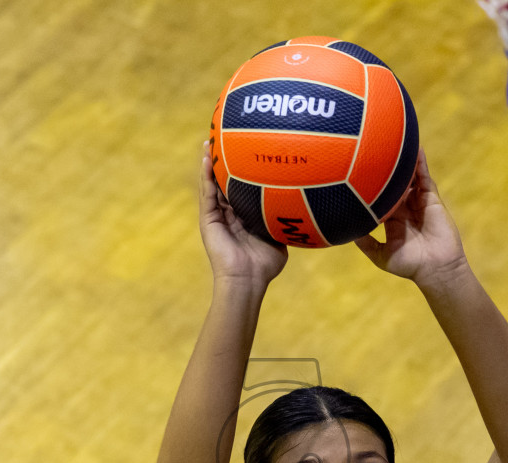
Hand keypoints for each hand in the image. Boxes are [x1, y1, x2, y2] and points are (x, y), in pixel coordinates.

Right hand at [199, 140, 286, 284]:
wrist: (248, 279)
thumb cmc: (265, 264)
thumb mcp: (279, 237)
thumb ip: (284, 220)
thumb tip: (302, 208)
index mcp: (244, 217)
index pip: (241, 188)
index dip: (242, 170)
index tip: (245, 150)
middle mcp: (229, 214)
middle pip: (224, 182)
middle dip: (222, 161)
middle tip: (224, 138)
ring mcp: (217, 216)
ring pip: (211, 183)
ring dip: (210, 162)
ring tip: (209, 141)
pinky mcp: (208, 220)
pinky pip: (207, 192)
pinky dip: (206, 175)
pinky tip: (207, 157)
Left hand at [354, 150, 468, 286]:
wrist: (435, 268)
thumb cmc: (409, 265)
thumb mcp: (380, 255)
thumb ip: (365, 242)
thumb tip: (344, 230)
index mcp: (391, 219)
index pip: (378, 196)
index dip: (369, 185)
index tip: (355, 171)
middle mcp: (404, 207)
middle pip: (392, 183)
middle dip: (383, 168)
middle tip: (370, 149)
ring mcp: (418, 201)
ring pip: (408, 176)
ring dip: (402, 161)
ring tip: (392, 140)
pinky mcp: (431, 198)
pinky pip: (425, 177)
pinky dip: (420, 163)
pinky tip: (415, 149)